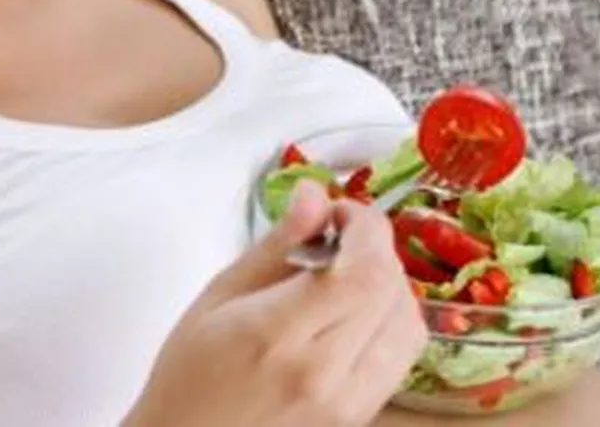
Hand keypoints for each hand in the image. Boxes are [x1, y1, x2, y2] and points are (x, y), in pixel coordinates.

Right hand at [125, 180, 427, 426]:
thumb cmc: (190, 372)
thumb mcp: (220, 294)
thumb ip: (276, 243)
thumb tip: (315, 195)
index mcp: (277, 335)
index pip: (362, 272)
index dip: (366, 228)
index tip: (339, 213)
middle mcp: (322, 373)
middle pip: (392, 290)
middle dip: (375, 246)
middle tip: (339, 234)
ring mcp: (347, 402)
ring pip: (409, 323)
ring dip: (390, 283)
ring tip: (349, 272)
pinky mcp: (360, 416)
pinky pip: (402, 355)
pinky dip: (391, 319)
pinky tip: (356, 311)